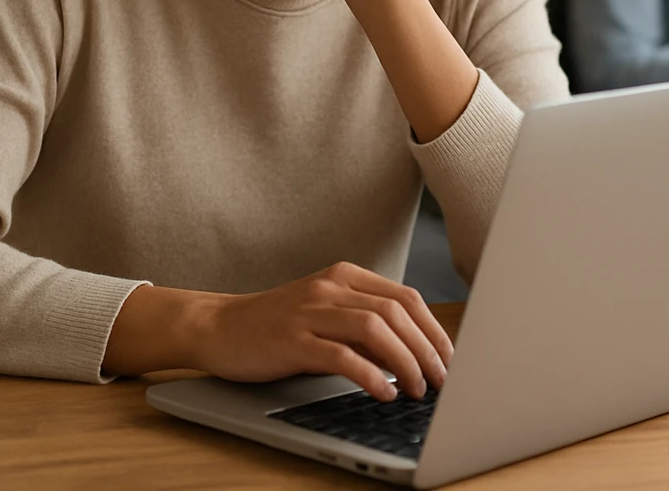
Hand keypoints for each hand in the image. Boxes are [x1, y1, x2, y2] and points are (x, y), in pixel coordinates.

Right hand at [193, 262, 452, 400]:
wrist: (219, 327)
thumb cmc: (277, 326)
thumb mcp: (327, 316)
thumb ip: (365, 328)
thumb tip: (415, 354)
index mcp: (346, 276)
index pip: (407, 298)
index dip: (434, 330)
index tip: (449, 359)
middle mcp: (331, 286)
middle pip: (397, 313)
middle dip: (427, 350)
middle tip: (441, 381)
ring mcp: (310, 310)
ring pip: (375, 329)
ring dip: (405, 362)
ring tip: (417, 388)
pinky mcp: (292, 339)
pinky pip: (341, 355)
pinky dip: (369, 375)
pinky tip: (382, 392)